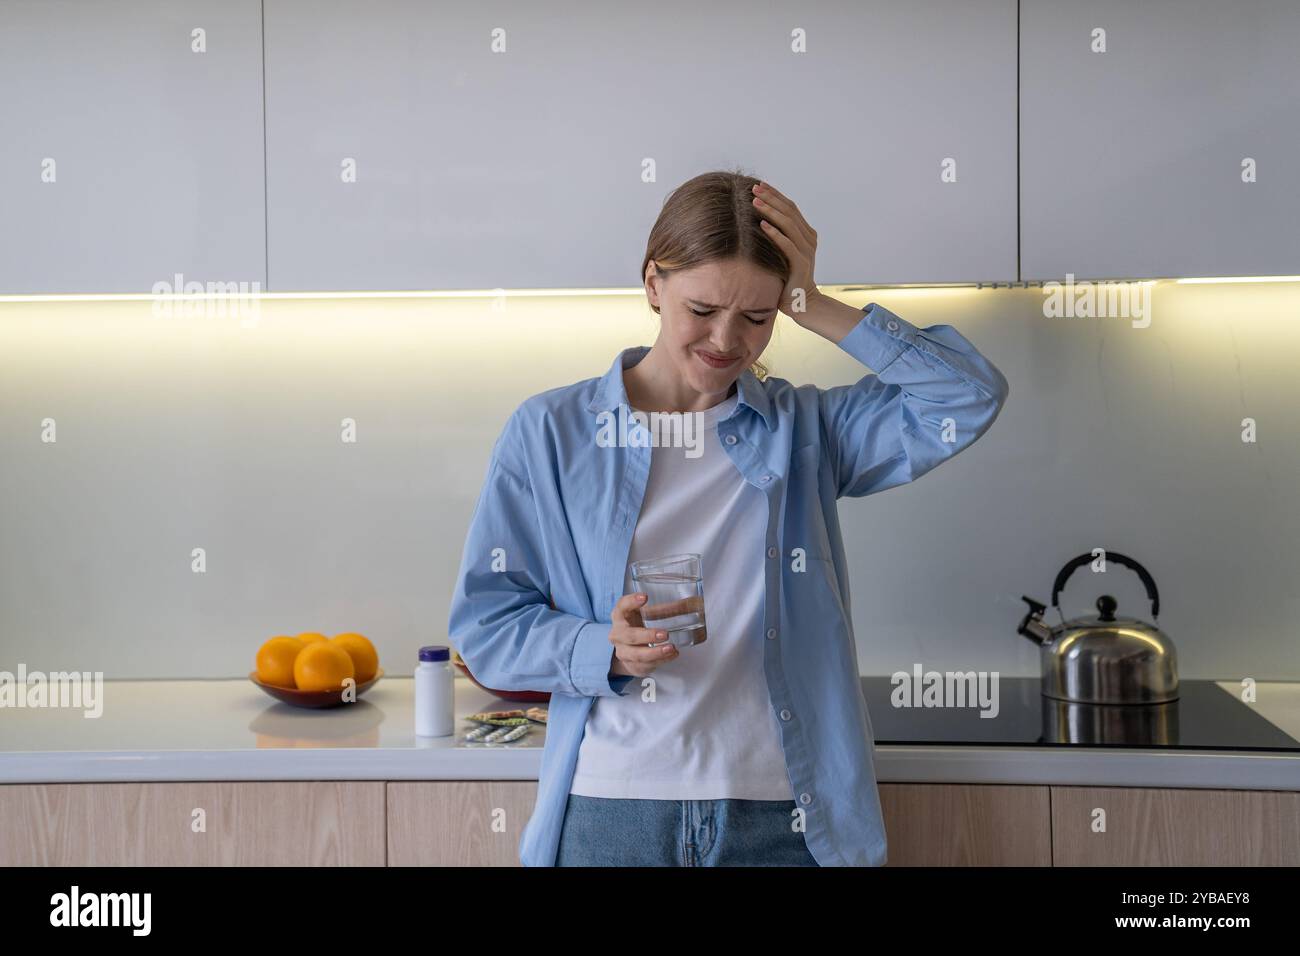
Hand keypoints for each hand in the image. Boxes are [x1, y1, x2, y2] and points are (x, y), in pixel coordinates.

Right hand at [608, 592, 677, 678]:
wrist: (629, 648)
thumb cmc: (639, 625)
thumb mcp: (647, 614)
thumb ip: (667, 608)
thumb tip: (693, 602)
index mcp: (620, 616)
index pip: (621, 606)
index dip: (631, 601)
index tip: (645, 597)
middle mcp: (618, 634)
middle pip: (628, 635)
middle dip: (647, 636)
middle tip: (665, 634)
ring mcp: (623, 651)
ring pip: (636, 655)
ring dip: (655, 653)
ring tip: (671, 648)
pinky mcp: (632, 665)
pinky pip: (645, 665)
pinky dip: (660, 660)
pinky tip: (672, 654)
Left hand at [752, 181, 822, 321]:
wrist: (802, 303)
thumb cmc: (787, 278)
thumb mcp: (782, 253)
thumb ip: (778, 237)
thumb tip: (757, 219)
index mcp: (806, 234)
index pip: (790, 208)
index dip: (775, 194)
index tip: (759, 184)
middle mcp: (809, 239)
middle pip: (789, 211)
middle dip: (771, 198)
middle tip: (754, 187)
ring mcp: (806, 250)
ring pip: (788, 224)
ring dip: (770, 211)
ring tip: (754, 201)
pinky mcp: (801, 263)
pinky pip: (787, 244)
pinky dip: (774, 233)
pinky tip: (762, 224)